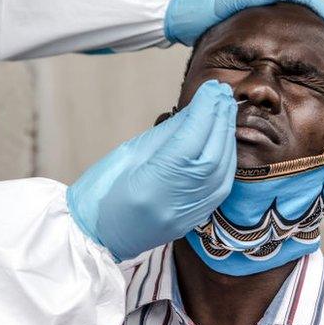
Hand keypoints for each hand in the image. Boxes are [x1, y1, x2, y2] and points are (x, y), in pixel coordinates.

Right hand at [67, 80, 236, 260]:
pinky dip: (226, 157)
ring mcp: (188, 214)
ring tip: (223, 109)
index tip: (211, 88)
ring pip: (223, 169)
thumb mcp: (127, 154)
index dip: (204, 112)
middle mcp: (176, 203)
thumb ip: (166, 134)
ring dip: (226, 136)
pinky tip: (222, 138)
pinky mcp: (196, 218)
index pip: (190, 142)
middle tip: (221, 92)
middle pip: (212, 154)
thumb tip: (195, 110)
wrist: (97, 236)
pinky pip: (222, 184)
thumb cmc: (102, 192)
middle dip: (219, 119)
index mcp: (152, 186)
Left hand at [164, 0, 323, 68]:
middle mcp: (277, 7)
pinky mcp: (261, 37)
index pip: (316, 9)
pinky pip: (290, 48)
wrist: (182, 10)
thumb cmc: (202, 4)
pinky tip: (313, 76)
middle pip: (318, 24)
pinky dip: (305, 58)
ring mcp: (270, 22)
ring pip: (306, 37)